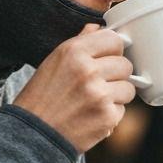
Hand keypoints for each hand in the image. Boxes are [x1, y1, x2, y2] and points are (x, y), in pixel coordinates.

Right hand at [13, 24, 135, 152]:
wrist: (34, 134)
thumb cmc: (42, 97)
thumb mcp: (54, 62)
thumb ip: (79, 43)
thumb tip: (98, 27)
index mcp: (74, 51)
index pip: (114, 39)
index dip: (112, 50)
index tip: (106, 59)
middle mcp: (88, 70)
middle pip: (125, 65)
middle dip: (115, 75)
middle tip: (98, 85)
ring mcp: (100, 95)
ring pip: (129, 88)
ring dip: (116, 96)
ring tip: (95, 102)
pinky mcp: (107, 117)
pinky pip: (122, 110)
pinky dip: (110, 115)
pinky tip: (92, 116)